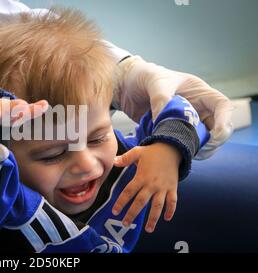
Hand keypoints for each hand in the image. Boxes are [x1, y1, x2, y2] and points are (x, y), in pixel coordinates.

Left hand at [111, 143, 180, 232]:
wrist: (172, 149)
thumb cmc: (152, 152)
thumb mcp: (137, 152)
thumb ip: (125, 158)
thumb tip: (113, 161)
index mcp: (141, 176)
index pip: (129, 192)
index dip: (121, 202)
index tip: (115, 211)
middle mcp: (152, 184)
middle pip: (141, 202)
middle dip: (133, 213)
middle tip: (125, 224)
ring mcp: (163, 187)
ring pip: (158, 205)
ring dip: (153, 218)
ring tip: (148, 229)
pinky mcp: (173, 188)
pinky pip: (173, 201)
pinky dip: (171, 210)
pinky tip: (167, 219)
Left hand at [114, 56, 232, 158]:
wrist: (124, 86)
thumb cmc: (142, 77)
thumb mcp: (153, 82)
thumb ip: (161, 99)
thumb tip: (164, 120)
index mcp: (198, 91)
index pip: (222, 105)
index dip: (224, 121)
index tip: (215, 135)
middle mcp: (197, 107)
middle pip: (218, 127)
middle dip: (214, 141)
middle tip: (200, 150)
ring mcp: (186, 120)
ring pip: (203, 139)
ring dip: (199, 149)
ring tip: (186, 153)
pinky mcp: (173, 131)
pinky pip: (184, 144)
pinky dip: (182, 150)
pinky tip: (173, 154)